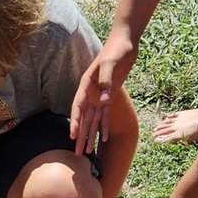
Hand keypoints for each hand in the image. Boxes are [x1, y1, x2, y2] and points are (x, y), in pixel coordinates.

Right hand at [69, 35, 134, 155]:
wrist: (125, 43)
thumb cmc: (115, 50)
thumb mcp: (110, 64)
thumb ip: (106, 82)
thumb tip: (104, 102)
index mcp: (86, 85)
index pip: (78, 108)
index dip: (75, 122)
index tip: (72, 136)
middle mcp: (91, 93)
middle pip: (84, 119)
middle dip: (80, 136)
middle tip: (77, 153)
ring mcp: (100, 96)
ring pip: (93, 121)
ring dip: (91, 136)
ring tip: (88, 151)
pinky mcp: (110, 96)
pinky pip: (106, 116)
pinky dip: (104, 127)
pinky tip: (104, 138)